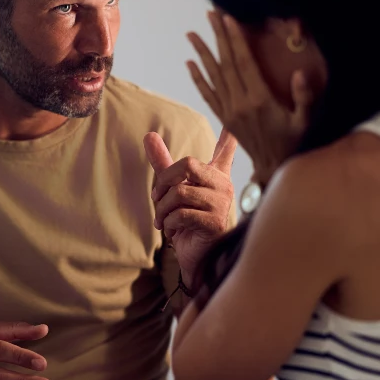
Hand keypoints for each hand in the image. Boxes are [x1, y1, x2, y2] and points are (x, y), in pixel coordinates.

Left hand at [143, 127, 235, 284]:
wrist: (194, 257)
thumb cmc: (187, 223)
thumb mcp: (173, 190)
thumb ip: (164, 164)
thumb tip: (148, 135)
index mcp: (215, 175)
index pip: (225, 151)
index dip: (228, 136)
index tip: (231, 123)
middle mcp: (223, 186)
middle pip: (186, 164)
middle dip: (163, 182)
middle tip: (156, 199)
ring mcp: (221, 203)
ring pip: (179, 193)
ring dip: (162, 210)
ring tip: (163, 221)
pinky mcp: (215, 221)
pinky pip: (181, 213)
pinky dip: (168, 223)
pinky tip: (173, 231)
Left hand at [187, 11, 310, 185]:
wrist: (273, 167)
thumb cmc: (293, 142)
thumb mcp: (305, 121)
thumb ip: (304, 98)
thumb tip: (300, 74)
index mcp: (259, 100)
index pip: (244, 63)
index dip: (235, 39)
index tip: (227, 19)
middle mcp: (240, 104)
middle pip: (226, 64)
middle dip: (217, 37)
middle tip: (209, 14)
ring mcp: (229, 111)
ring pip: (213, 77)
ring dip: (202, 53)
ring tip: (191, 33)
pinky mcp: (224, 118)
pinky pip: (207, 95)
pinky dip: (198, 79)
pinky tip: (189, 64)